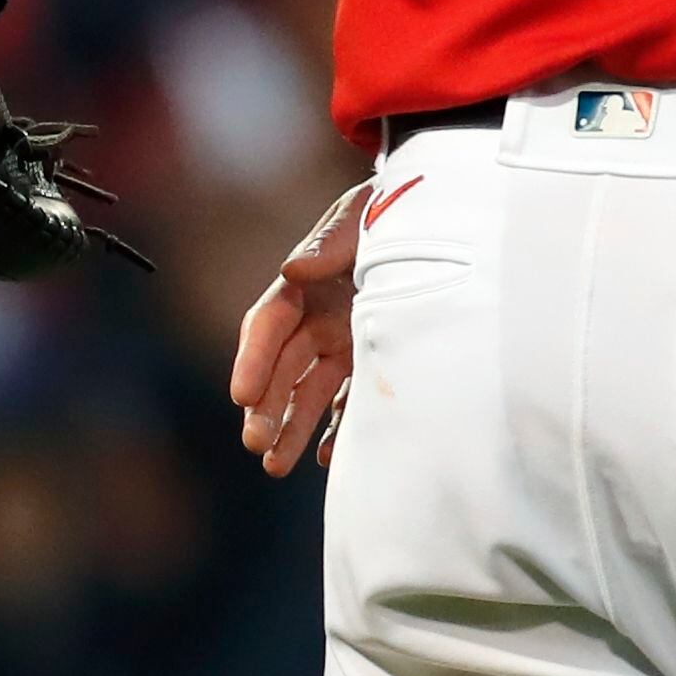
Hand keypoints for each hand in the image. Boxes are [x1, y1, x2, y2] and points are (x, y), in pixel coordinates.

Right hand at [231, 184, 362, 476]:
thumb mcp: (358, 216)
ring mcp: (343, 341)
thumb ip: (330, 244)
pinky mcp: (371, 357)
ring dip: (291, 427)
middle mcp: (317, 318)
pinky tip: (330, 456)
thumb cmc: (386, 209)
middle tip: (255, 444)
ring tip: (275, 466)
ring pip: (309, 392)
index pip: (268, 326)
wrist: (434, 213)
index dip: (252, 360)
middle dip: (265, 407)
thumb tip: (293, 270)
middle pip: (282, 368)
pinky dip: (341, 428)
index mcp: (304, 287)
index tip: (241, 395)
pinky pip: (352, 398)